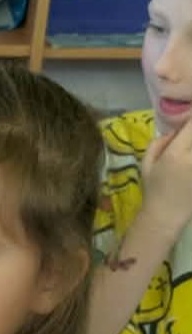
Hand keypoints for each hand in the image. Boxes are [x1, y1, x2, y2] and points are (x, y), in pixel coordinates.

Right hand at [140, 117, 191, 233]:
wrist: (165, 216)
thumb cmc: (153, 190)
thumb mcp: (146, 164)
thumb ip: (159, 141)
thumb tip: (177, 128)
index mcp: (175, 154)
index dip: (191, 117)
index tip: (187, 121)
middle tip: (187, 136)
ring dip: (191, 144)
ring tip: (185, 153)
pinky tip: (187, 166)